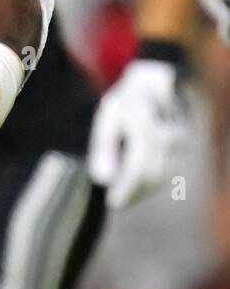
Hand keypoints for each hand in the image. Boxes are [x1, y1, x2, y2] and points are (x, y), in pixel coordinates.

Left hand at [88, 59, 186, 208]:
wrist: (157, 84)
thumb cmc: (127, 101)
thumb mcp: (109, 115)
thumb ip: (104, 147)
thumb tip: (102, 180)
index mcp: (147, 123)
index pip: (139, 166)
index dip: (126, 188)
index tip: (112, 202)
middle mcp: (169, 134)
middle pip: (152, 174)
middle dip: (134, 193)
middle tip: (117, 203)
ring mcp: (181, 142)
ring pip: (163, 176)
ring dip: (144, 191)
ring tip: (125, 199)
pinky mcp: (185, 148)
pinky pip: (170, 171)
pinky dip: (153, 183)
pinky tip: (138, 190)